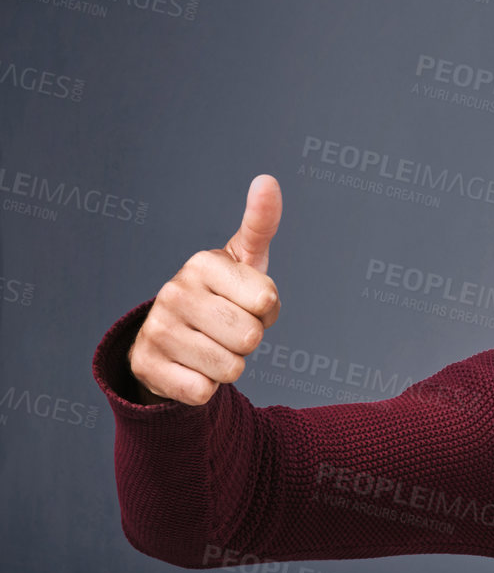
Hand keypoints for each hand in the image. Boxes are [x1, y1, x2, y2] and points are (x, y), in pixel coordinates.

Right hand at [127, 174, 282, 405]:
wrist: (173, 343)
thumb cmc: (223, 297)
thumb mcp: (245, 260)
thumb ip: (261, 223)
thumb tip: (267, 180)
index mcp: (203, 263)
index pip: (267, 301)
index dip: (267, 311)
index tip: (247, 303)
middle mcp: (174, 291)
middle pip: (250, 337)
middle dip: (249, 340)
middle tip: (228, 329)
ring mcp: (157, 329)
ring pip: (231, 369)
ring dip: (230, 366)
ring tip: (211, 347)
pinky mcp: (146, 367)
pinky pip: (204, 392)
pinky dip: (206, 388)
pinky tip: (191, 368)